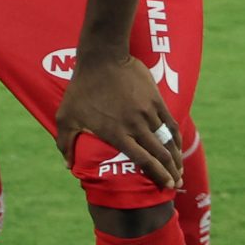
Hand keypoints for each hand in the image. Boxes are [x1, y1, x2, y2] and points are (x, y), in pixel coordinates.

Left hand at [53, 51, 179, 188]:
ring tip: (179, 168)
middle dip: (171, 171)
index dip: (157, 175)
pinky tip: (178, 146)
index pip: (143, 161)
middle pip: (160, 154)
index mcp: (116, 133)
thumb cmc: (81, 89)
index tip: (167, 186)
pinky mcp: (156, 101)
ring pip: (168, 140)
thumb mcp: (66, 117)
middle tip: (176, 182)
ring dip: (175, 157)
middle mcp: (136, 126)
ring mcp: (148, 113)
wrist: (102, 59)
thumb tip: (68, 165)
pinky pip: (171, 124)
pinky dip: (176, 138)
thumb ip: (66, 143)